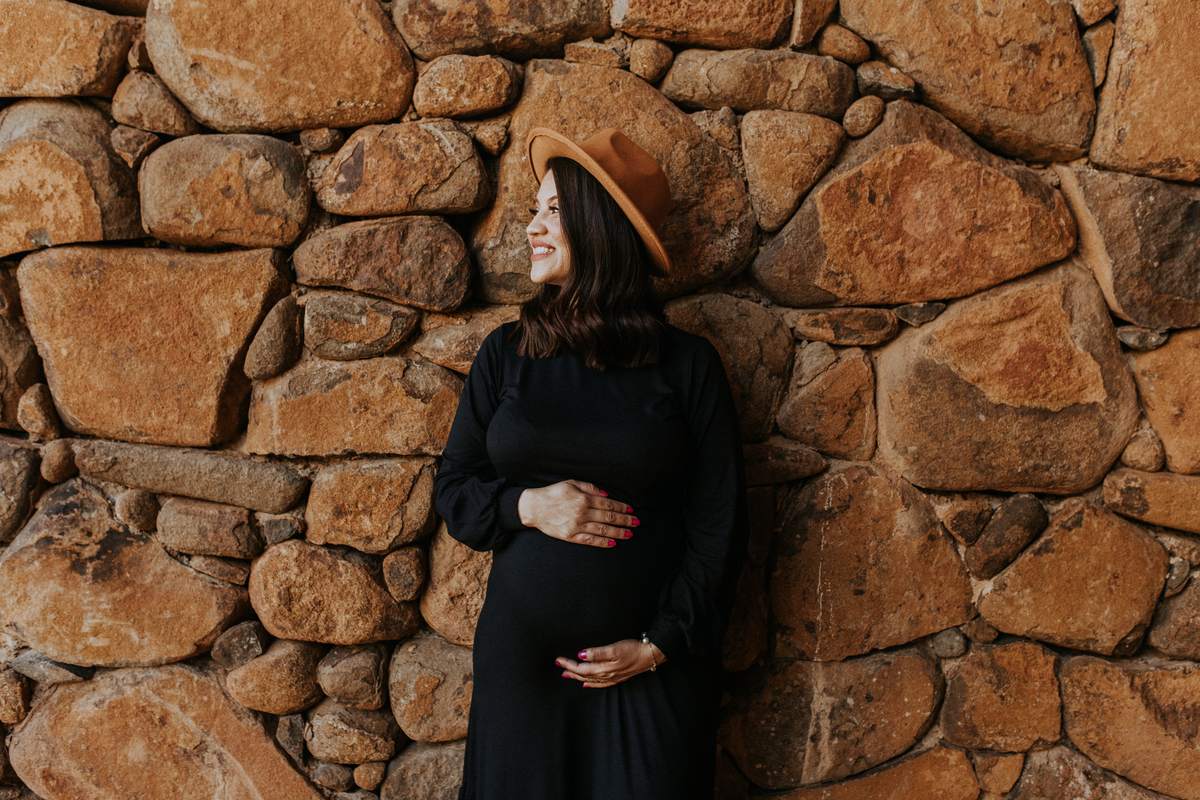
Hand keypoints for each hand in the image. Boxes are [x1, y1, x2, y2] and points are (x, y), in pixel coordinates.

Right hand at [517, 480, 638, 548]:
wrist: (534, 507)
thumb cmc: (553, 493)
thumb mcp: (572, 483)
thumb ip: (590, 488)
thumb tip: (607, 495)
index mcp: (584, 498)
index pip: (608, 504)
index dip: (622, 508)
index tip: (631, 510)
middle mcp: (582, 512)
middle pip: (609, 518)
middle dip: (625, 521)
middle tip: (637, 523)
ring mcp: (576, 526)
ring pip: (602, 530)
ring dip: (618, 532)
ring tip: (629, 534)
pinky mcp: (570, 536)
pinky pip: (590, 540)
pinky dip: (603, 542)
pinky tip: (613, 543)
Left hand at [556, 639, 665, 687]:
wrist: (650, 655)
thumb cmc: (633, 649)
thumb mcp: (614, 648)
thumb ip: (597, 653)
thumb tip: (581, 655)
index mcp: (603, 668)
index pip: (580, 668)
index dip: (568, 664)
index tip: (558, 659)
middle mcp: (606, 675)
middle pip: (583, 675)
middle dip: (569, 670)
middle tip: (558, 664)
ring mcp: (612, 677)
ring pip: (590, 680)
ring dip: (577, 677)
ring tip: (566, 674)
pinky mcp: (618, 677)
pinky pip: (600, 684)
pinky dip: (591, 684)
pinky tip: (586, 684)